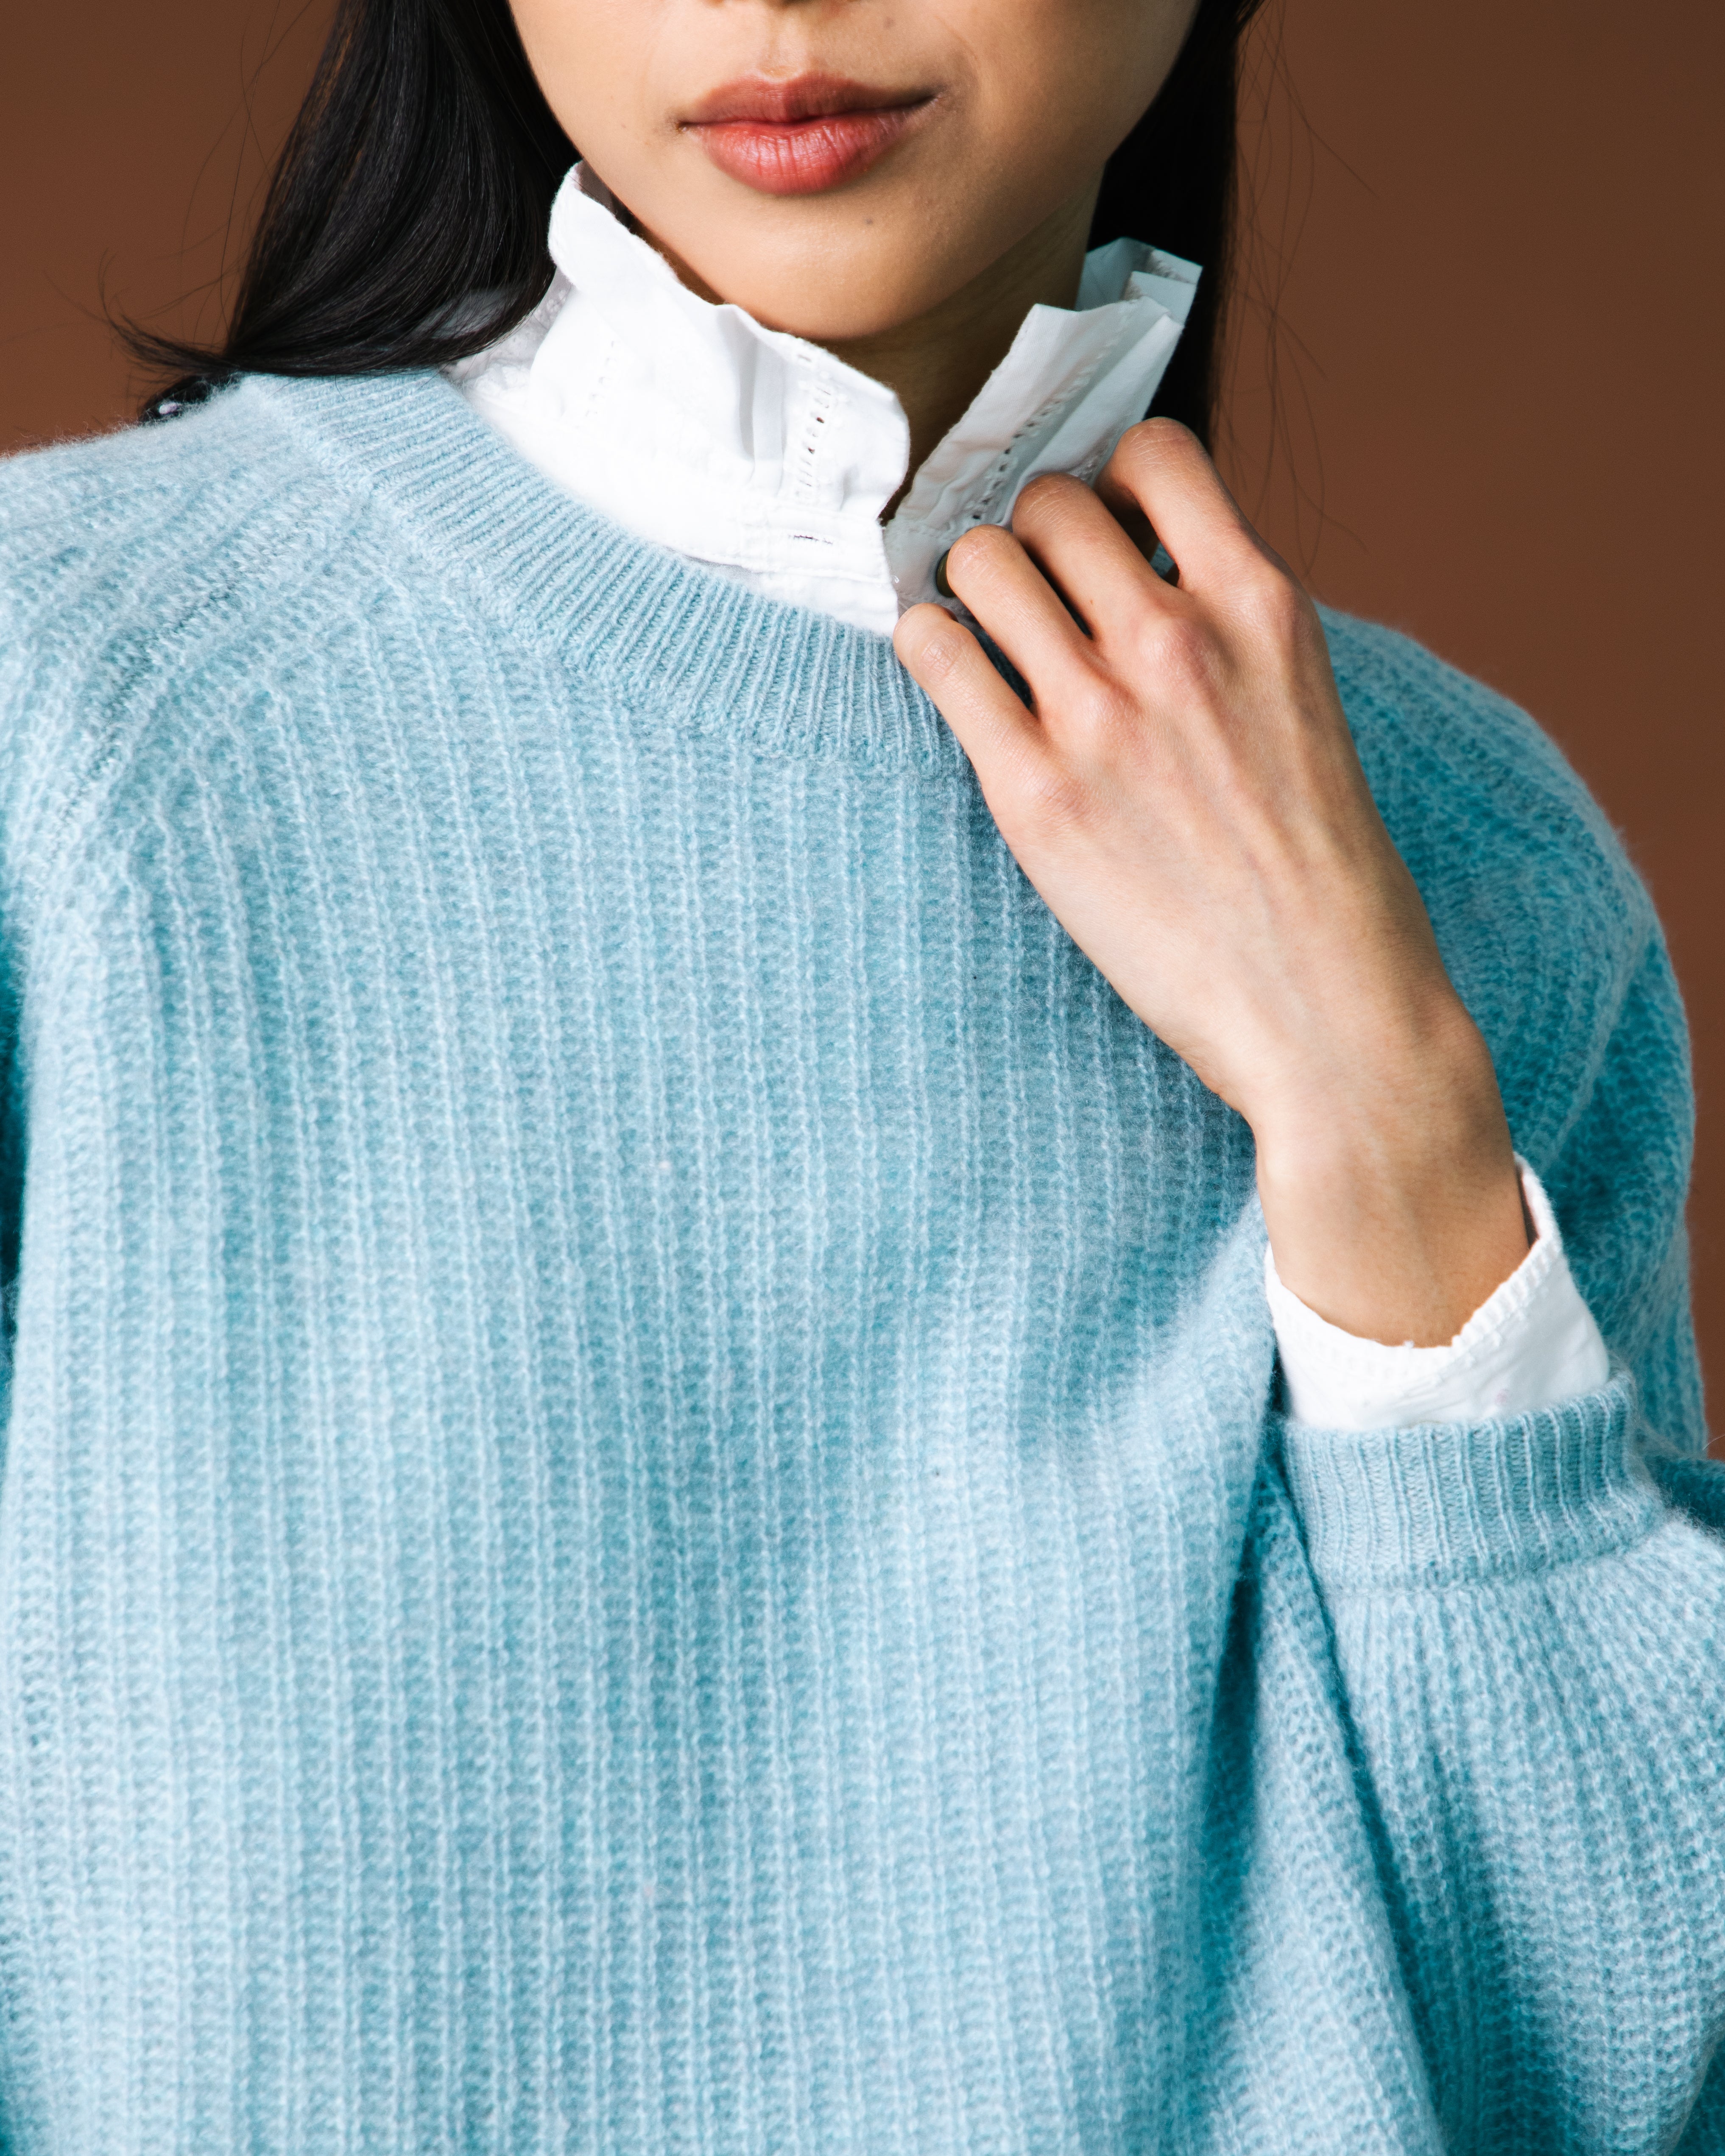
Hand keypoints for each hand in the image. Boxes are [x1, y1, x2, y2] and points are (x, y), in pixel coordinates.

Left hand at [892, 418, 1528, 1346]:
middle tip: (1035, 600)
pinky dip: (929, 646)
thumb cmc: (1322, 875)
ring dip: (972, 585)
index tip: (1104, 535)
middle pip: (1048, 504)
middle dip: (1033, 539)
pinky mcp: (1035, 794)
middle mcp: (1179, 640)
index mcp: (1262, 606)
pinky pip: (935, 654)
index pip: (1154, 453)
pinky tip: (952, 677)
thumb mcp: (1303, 705)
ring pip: (981, 560)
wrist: (1329, 1012)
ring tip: (987, 635)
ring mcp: (1102, 715)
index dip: (1111, 482)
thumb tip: (1140, 571)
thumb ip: (1226, 627)